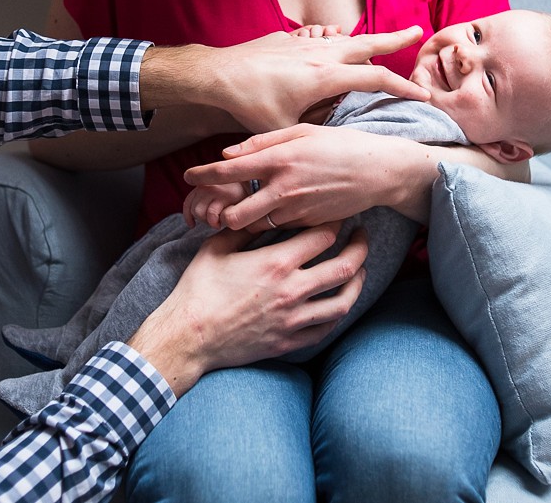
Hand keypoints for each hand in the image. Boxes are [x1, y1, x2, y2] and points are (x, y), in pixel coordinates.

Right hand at [127, 222, 367, 395]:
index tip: (342, 213)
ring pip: (344, 300)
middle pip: (345, 265)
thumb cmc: (198, 289)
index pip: (323, 235)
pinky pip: (326, 328)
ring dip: (357, 281)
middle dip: (360, 246)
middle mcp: (292, 290)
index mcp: (276, 262)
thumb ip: (246, 228)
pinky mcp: (289, 341)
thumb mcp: (218, 247)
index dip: (338, 220)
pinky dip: (338, 313)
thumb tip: (262, 210)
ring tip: (360, 269)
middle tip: (362, 236)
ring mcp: (293, 319)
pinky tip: (338, 302)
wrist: (188, 337)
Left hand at [140, 26, 429, 133]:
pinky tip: (332, 39)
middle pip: (368, 42)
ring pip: (343, 36)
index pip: (375, 79)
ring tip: (377, 41)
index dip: (402, 87)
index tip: (423, 94)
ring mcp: (304, 43)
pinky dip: (332, 38)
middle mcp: (320, 54)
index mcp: (325, 77)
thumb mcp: (282, 130)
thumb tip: (320, 148)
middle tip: (418, 30)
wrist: (216, 73)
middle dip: (394, 38)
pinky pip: (319, 35)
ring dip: (362, 38)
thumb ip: (306, 136)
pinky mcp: (287, 39)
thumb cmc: (248, 103)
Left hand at [183, 124, 435, 230]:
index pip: (228, 171)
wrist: (379, 171)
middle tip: (214, 204)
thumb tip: (228, 155)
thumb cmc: (340, 145)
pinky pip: (278, 229)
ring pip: (254, 226)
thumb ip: (263, 142)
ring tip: (240, 210)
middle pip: (234, 213)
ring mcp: (297, 210)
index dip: (201, 175)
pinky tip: (271, 213)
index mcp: (280, 158)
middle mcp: (284, 187)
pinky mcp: (308, 224)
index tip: (187, 177)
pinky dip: (269, 224)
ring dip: (243, 221)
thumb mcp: (302, 131)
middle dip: (220, 212)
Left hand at [183, 181, 250, 227]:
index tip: (192, 225)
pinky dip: (217, 221)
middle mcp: (207, 183)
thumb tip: (191, 223)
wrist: (259, 189)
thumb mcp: (220, 194)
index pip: (188, 202)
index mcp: (205, 182)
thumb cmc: (239, 195)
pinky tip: (227, 220)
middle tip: (217, 220)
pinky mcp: (224, 195)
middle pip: (194, 210)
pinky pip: (212, 215)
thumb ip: (206, 201)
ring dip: (210, 221)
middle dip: (203, 219)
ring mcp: (215, 188)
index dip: (188, 216)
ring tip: (222, 219)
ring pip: (200, 213)